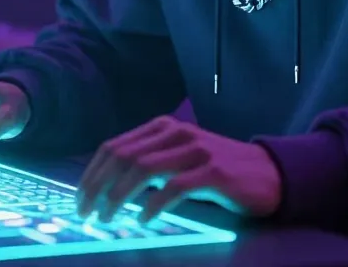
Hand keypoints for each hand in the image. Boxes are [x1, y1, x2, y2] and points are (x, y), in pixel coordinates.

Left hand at [76, 115, 281, 224]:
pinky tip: (143, 219)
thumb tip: (106, 186)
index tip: (79, 200)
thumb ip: (148, 162)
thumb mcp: (179, 157)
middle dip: (97, 187)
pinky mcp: (214, 171)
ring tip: (108, 218)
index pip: (113, 146)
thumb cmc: (217, 169)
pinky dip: (153, 205)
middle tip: (86, 213)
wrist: (268, 172)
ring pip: (143, 169)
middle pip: (122, 157)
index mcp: (162, 127)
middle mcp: (176, 132)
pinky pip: (174, 187)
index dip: (91, 174)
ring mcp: (195, 149)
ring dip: (118, 196)